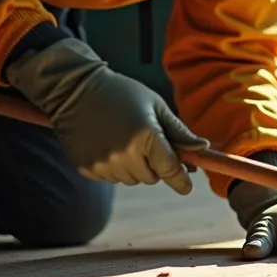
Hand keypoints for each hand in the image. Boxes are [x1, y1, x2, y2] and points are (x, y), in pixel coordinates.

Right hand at [5, 38, 208, 193]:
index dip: (181, 180)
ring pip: (132, 179)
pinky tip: (107, 144)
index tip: (186, 187)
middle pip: (152, 177)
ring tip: (123, 139)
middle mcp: (124, 154)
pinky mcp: (87, 168)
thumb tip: (202, 148)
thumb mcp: (155, 106)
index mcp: (146, 135)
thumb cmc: (121, 93)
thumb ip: (179, 131)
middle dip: (155, 165)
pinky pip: (112, 178)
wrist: (74, 89)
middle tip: (145, 142)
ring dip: (134, 166)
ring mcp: (104, 163)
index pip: (170, 170)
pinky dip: (115, 166)